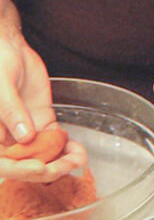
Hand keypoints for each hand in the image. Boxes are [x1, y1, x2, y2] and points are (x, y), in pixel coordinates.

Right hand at [0, 9, 86, 180]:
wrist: (10, 49)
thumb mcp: (2, 87)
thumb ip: (10, 111)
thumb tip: (24, 136)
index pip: (3, 163)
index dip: (19, 169)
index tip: (39, 167)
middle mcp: (7, 139)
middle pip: (25, 164)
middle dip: (46, 169)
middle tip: (65, 166)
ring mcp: (26, 132)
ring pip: (43, 155)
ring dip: (61, 161)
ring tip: (78, 160)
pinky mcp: (41, 122)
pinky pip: (54, 140)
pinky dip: (66, 147)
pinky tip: (79, 151)